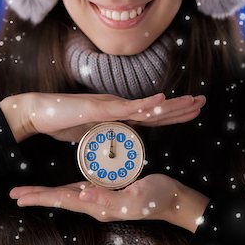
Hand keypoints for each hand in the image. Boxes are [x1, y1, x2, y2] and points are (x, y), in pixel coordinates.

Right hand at [0, 92, 205, 142]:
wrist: (42, 112)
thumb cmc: (64, 121)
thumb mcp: (92, 134)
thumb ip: (106, 136)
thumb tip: (116, 143)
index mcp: (120, 117)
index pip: (153, 118)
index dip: (173, 116)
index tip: (191, 111)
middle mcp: (120, 108)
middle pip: (156, 111)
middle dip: (181, 107)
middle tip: (203, 101)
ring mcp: (112, 107)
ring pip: (147, 107)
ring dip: (171, 105)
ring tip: (192, 100)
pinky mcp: (101, 109)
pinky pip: (127, 108)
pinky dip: (146, 104)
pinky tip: (162, 100)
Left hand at [9, 174, 209, 232]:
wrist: (173, 198)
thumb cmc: (156, 198)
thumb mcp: (134, 198)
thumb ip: (109, 199)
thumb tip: (81, 197)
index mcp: (99, 206)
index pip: (64, 201)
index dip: (41, 197)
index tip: (20, 195)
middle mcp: (97, 203)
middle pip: (61, 199)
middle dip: (39, 196)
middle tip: (16, 193)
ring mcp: (102, 197)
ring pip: (69, 194)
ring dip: (49, 193)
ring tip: (32, 190)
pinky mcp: (109, 189)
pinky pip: (83, 188)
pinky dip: (68, 187)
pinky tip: (64, 185)